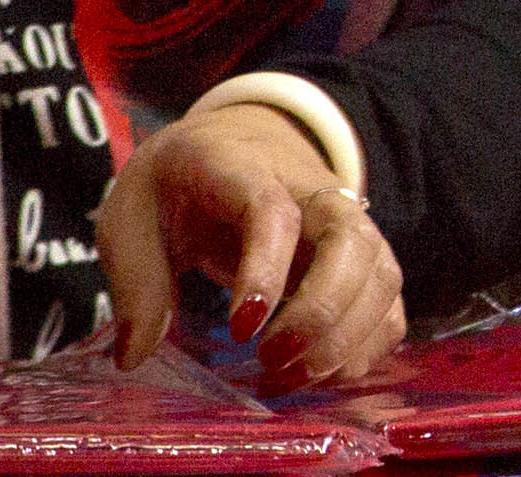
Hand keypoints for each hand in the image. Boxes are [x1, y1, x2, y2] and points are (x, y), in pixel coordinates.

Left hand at [97, 100, 405, 387]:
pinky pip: (389, 302)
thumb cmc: (177, 185)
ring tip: (286, 378)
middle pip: (350, 241)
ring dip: (345, 338)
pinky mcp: (361, 258)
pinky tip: (320, 375)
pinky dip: (368, 346)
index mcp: (242, 170)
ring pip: (382, 273)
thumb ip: (136, 284)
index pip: (273, 212)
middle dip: (321, 312)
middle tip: (270, 360)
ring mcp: (346, 223)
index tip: (241, 330)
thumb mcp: (130, 218)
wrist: (231, 142)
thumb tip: (135, 356)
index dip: (266, 269)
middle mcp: (312, 191)